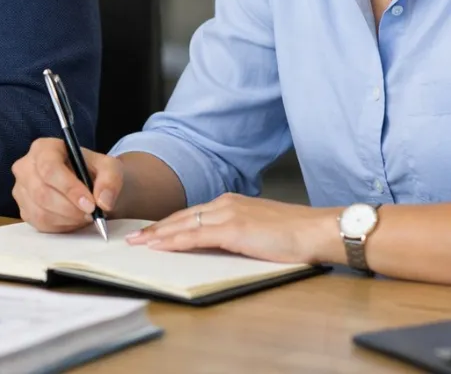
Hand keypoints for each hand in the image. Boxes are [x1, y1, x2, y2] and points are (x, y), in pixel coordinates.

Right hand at [10, 137, 123, 232]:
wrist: (87, 186)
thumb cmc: (93, 172)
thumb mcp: (109, 168)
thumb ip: (110, 180)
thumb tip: (103, 202)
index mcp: (43, 148)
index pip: (49, 168)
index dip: (69, 188)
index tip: (90, 204)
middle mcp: (25, 167)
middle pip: (42, 193)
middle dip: (70, 208)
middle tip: (92, 214)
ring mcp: (21, 190)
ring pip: (41, 212)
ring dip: (68, 219)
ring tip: (86, 216)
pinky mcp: (24, 210)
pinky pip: (40, 225)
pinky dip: (62, 226)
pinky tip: (74, 220)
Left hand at [127, 194, 336, 263]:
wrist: (318, 230)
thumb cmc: (297, 235)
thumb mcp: (261, 230)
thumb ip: (239, 233)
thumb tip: (222, 245)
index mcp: (233, 203)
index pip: (192, 213)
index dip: (169, 223)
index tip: (151, 231)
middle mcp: (226, 204)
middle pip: (182, 216)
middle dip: (156, 228)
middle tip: (133, 237)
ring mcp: (228, 215)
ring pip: (183, 224)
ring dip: (157, 235)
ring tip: (137, 243)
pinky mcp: (233, 230)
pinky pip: (195, 236)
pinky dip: (173, 241)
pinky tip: (158, 246)